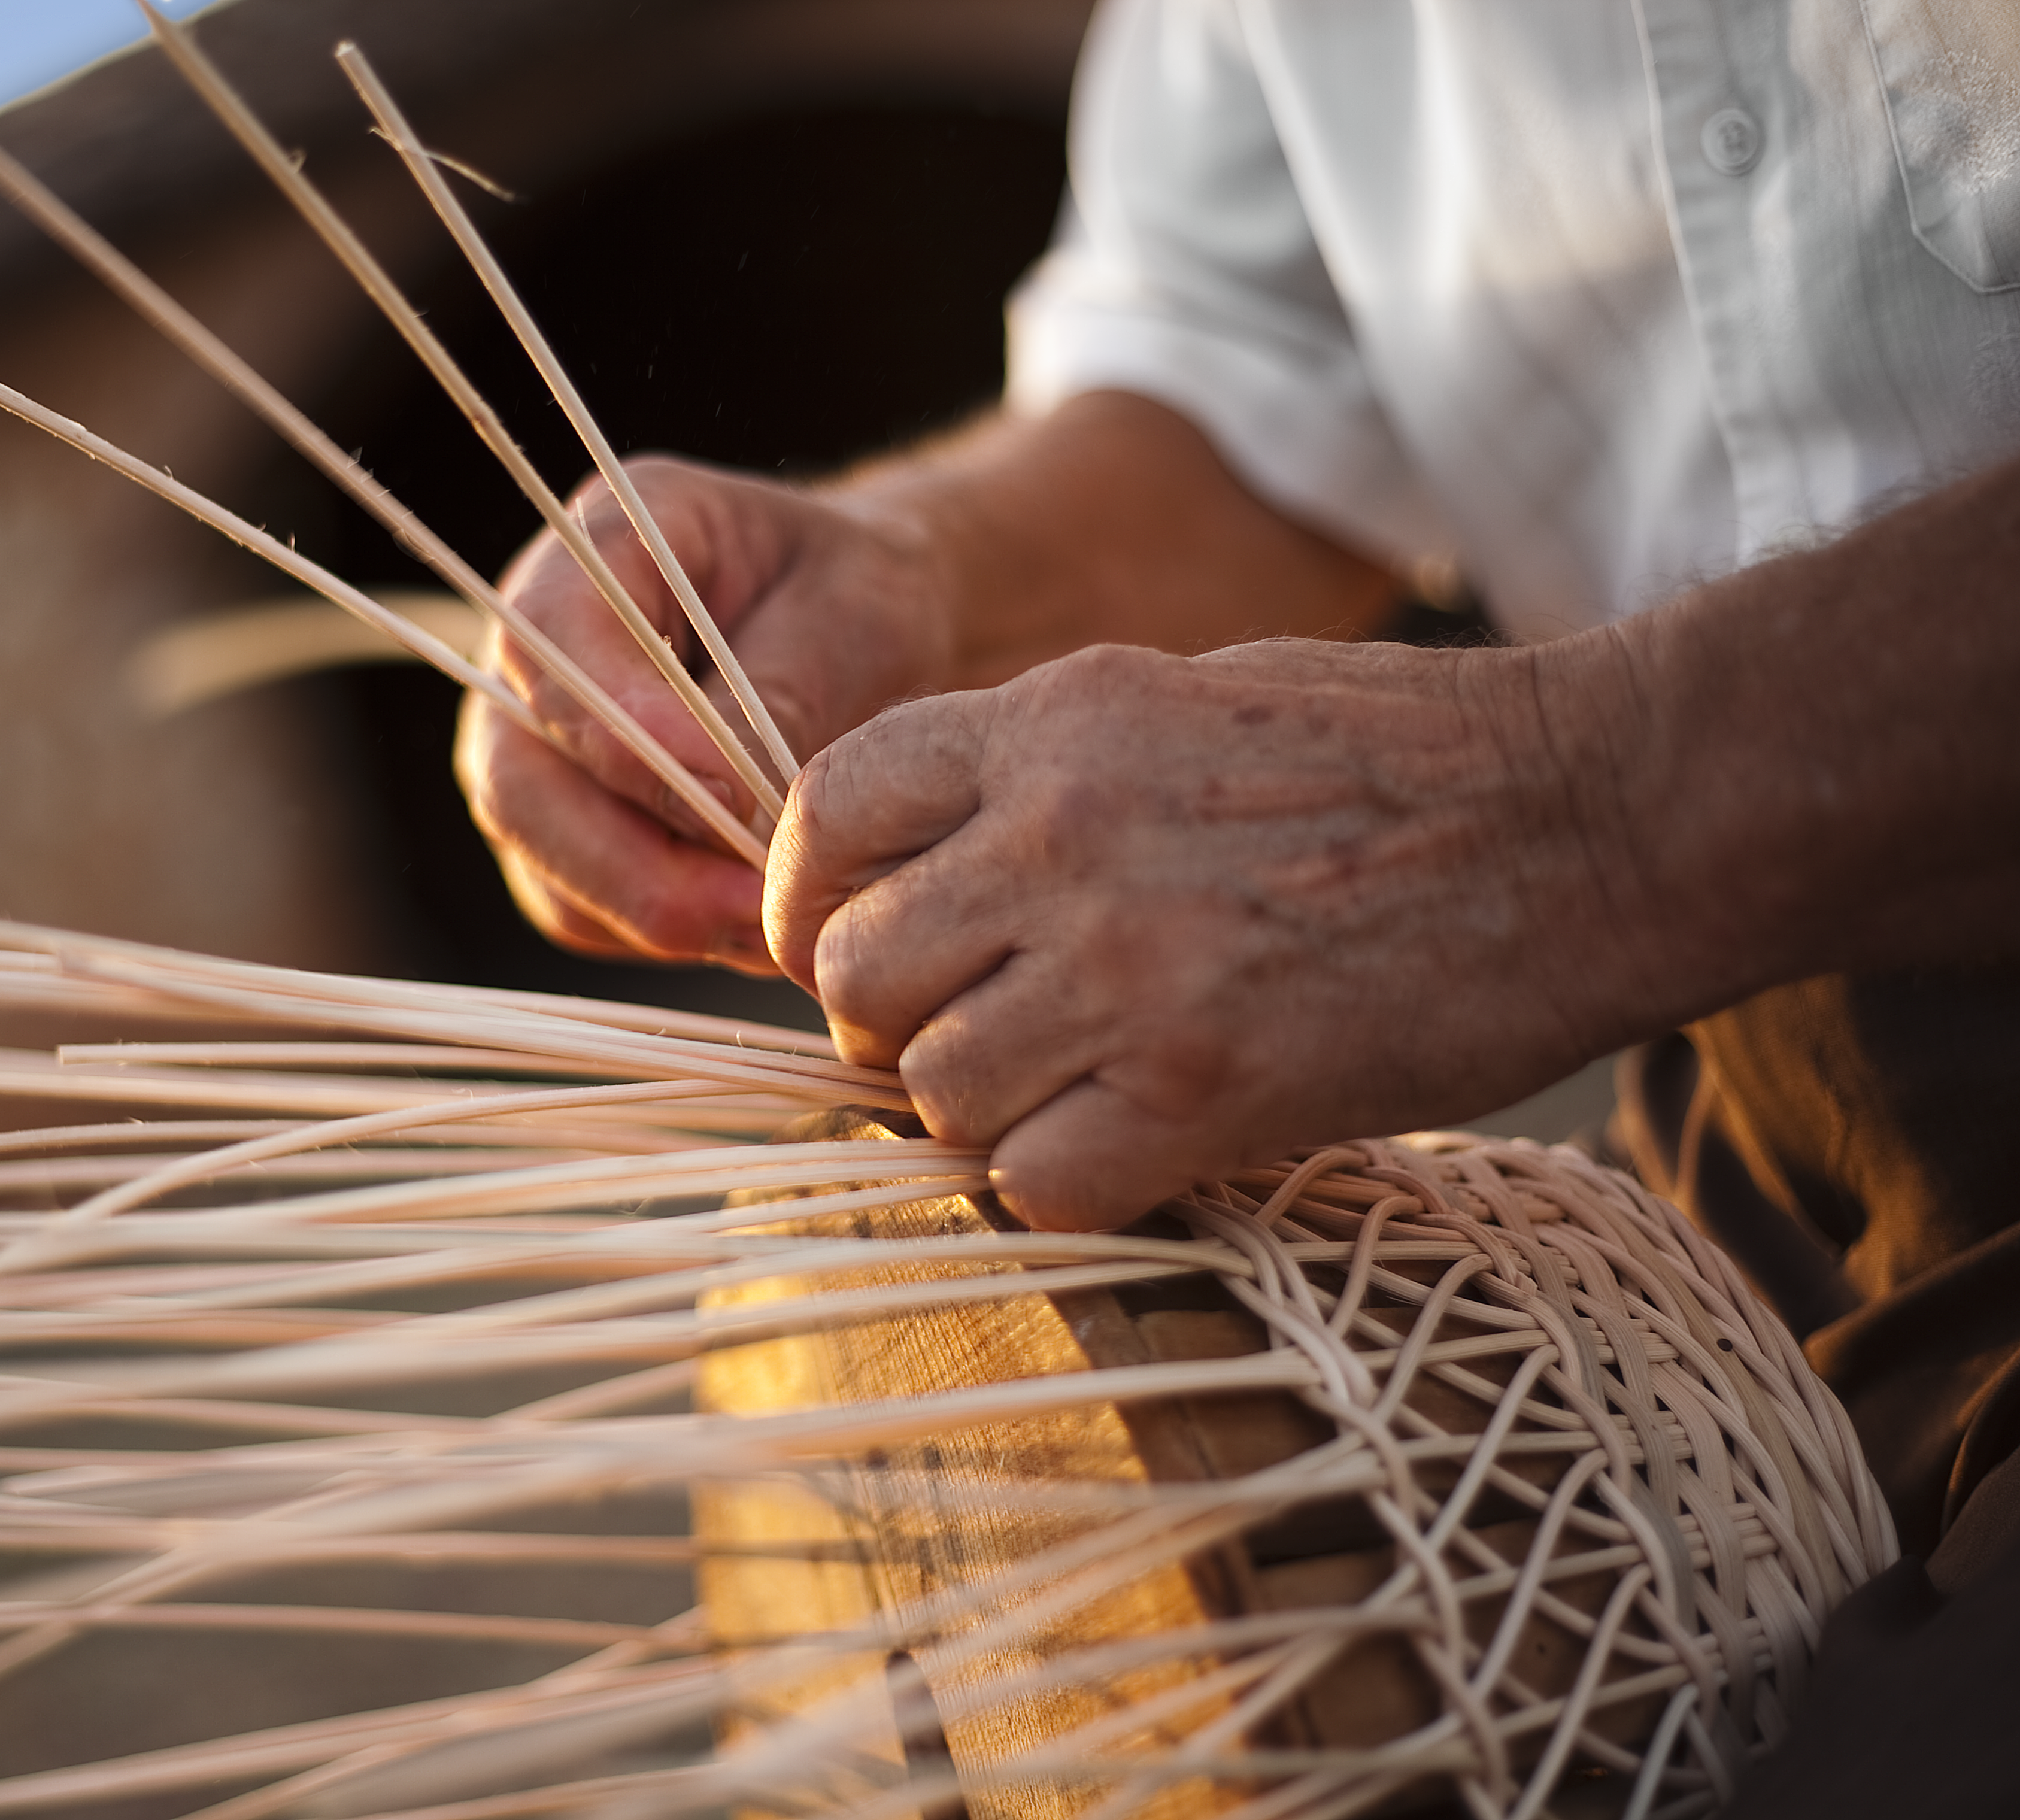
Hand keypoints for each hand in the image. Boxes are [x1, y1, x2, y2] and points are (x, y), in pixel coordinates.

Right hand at [456, 456, 951, 973]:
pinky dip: (664, 933)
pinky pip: (584, 913)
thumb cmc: (862, 597)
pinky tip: (753, 924)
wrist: (869, 633)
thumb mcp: (855, 613)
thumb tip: (724, 805)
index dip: (623, 733)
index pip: (552, 644)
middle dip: (631, 862)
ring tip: (775, 922)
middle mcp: (534, 656)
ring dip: (656, 911)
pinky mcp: (565, 837)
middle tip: (753, 904)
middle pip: (518, 780)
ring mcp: (536, 753)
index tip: (732, 795)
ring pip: (545, 866)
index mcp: (600, 544)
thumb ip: (778, 695)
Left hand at [766, 636, 1645, 1228]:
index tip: (837, 949)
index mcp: (1051, 719)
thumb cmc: (1400, 759)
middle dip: (888, 1026)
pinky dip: (1064, 1185)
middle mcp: (1062, 835)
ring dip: (982, 1113)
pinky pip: (1034, 1183)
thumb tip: (915, 885)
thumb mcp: (1181, 698)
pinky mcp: (1207, 1088)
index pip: (823, 812)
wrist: (1595, 815)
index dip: (807, 901)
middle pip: (854, 975)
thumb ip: (1033, 779)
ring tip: (1074, 1088)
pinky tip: (1134, 1144)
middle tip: (969, 1035)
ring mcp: (1129, 965)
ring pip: (933, 1092)